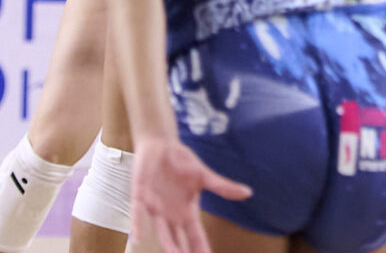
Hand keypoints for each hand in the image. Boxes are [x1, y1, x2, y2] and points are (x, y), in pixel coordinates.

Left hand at [132, 137, 252, 252]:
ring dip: (168, 244)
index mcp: (187, 211)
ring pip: (161, 232)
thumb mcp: (204, 175)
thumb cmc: (181, 161)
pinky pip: (138, 214)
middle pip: (178, 240)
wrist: (160, 144)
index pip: (196, 236)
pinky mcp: (141, 196)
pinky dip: (137, 225)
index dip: (201, 249)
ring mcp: (155, 207)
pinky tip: (137, 238)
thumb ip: (223, 187)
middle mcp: (171, 214)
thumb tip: (248, 192)